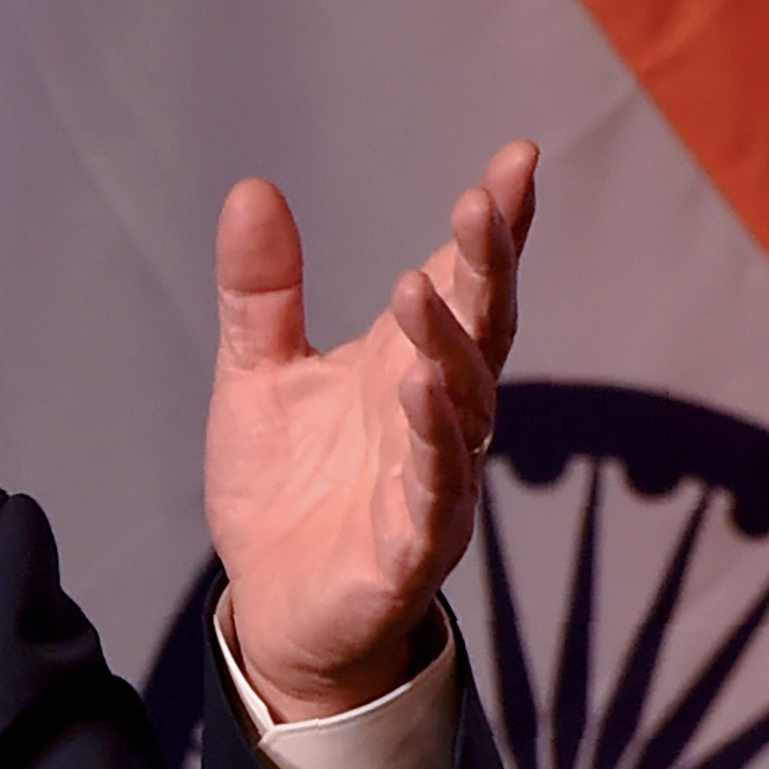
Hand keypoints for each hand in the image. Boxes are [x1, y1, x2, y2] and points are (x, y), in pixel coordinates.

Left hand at [204, 141, 536, 722]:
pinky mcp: (408, 549)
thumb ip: (262, 289)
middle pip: (480, 333)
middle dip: (487, 267)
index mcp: (407, 366)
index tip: (516, 158)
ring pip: (465, 409)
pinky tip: (423, 397)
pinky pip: (434, 494)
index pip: (464, 284)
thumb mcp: (257, 373)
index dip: (493, 227)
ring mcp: (431, 484)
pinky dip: (434, 447)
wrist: (273, 609)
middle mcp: (436, 418)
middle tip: (483, 200)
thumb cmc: (286, 488)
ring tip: (425, 287)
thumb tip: (253, 186)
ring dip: (449, 348)